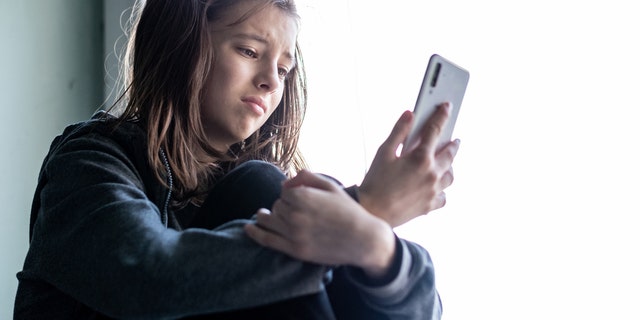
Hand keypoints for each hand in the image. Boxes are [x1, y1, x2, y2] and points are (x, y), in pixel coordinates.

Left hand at [244, 170, 395, 277]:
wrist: (363, 239)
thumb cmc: (348, 211)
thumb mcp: (331, 186)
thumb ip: (307, 177)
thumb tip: (285, 181)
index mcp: (303, 196)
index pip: (283, 192)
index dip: (290, 194)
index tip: (298, 197)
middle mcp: (295, 214)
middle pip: (276, 206)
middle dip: (283, 206)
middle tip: (294, 210)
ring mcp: (294, 234)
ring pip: (270, 220)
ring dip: (268, 216)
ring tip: (265, 215)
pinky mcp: (295, 250)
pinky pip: (267, 240)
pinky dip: (254, 233)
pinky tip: (248, 228)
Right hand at [359, 103, 460, 226]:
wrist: (371, 211)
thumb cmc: (374, 182)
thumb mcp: (383, 152)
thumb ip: (399, 131)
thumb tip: (410, 114)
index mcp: (420, 158)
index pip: (435, 130)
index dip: (442, 116)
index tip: (447, 107)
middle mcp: (432, 174)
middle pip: (450, 154)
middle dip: (452, 144)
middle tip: (454, 139)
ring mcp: (433, 191)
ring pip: (450, 176)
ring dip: (450, 166)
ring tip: (446, 162)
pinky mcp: (430, 206)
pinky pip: (443, 196)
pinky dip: (442, 190)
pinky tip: (436, 186)